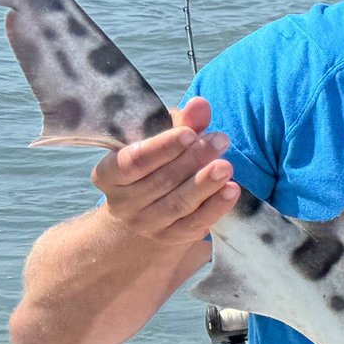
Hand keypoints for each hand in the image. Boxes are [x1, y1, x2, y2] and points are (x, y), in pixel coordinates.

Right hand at [93, 96, 240, 247]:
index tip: (189, 133)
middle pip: (160, 180)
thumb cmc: (153, 168)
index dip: (161, 147)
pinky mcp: (171, 238)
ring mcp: (147, 223)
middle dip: (193, 158)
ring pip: (177, 203)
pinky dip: (215, 207)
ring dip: (204, 183)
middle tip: (220, 139)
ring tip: (226, 165)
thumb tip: (200, 104)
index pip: (132, 161)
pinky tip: (232, 190)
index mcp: (110, 174)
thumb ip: (181, 123)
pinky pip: (194, 223)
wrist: (142, 219)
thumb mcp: (160, 143)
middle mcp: (124, 202)